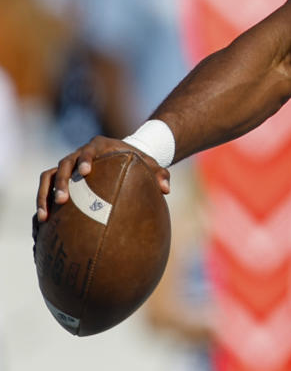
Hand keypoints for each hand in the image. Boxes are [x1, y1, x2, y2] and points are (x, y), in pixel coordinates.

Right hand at [36, 135, 170, 222]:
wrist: (123, 157)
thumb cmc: (136, 160)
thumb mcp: (149, 163)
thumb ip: (159, 173)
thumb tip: (166, 189)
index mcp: (98, 146)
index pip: (88, 150)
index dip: (85, 159)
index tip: (85, 172)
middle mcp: (78, 154)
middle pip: (64, 164)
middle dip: (62, 182)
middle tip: (63, 200)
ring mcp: (68, 167)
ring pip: (49, 177)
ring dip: (44, 195)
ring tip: (45, 217)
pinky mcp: (62, 179)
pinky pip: (46, 189)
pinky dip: (43, 203)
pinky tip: (43, 224)